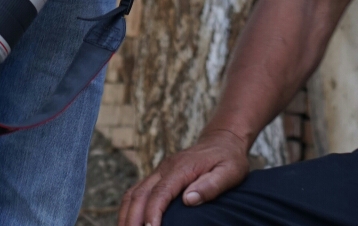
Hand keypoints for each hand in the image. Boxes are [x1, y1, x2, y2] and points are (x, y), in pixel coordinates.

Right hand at [119, 127, 249, 225]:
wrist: (223, 140)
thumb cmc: (228, 158)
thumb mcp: (230, 171)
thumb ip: (211, 185)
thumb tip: (188, 199)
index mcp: (181, 168)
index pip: (160, 193)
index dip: (152, 214)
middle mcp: (165, 168)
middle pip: (139, 194)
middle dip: (132, 219)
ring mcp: (159, 171)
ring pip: (133, 193)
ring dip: (126, 215)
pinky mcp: (158, 176)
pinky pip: (136, 192)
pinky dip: (129, 208)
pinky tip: (130, 223)